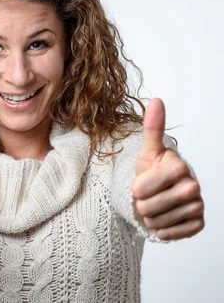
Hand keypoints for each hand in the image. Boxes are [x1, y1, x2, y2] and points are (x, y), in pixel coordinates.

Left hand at [132, 98, 204, 239]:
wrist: (160, 194)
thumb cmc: (152, 171)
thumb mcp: (147, 152)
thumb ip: (152, 128)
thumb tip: (157, 100)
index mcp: (179, 166)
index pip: (142, 188)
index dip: (136, 189)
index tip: (140, 184)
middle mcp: (193, 185)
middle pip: (149, 207)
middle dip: (141, 204)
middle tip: (147, 197)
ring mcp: (198, 205)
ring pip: (158, 222)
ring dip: (150, 218)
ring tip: (154, 208)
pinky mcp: (199, 224)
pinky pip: (172, 234)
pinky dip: (163, 231)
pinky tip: (164, 221)